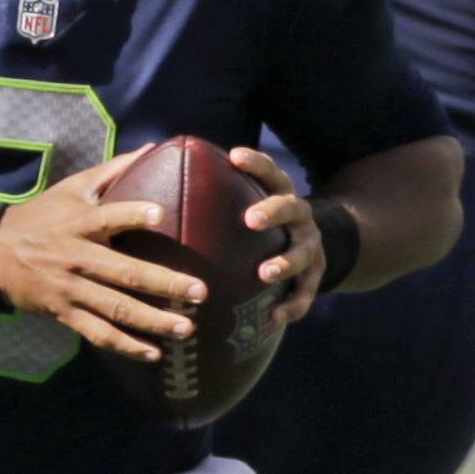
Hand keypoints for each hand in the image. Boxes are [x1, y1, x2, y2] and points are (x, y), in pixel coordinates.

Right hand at [0, 156, 204, 362]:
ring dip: (152, 321)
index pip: (108, 217)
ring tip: (186, 328)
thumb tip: (153, 148)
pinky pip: (98, 333)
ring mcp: (71, 289)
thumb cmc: (41, 216)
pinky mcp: (65, 312)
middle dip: (163, 284)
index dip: (132, 214)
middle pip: (124, 273)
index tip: (159, 214)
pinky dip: (125, 345)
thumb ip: (113, 170)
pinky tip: (153, 353)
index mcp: (79, 224)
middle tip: (199, 292)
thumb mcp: (72, 188)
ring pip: (115, 309)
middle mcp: (77, 258)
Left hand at [232, 145, 321, 325]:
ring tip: (264, 273)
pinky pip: (306, 292)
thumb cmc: (261, 222)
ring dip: (285, 262)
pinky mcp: (315, 275)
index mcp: (280, 193)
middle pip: (291, 207)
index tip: (234, 156)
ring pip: (303, 252)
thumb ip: (216, 192)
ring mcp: (310, 245)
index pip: (270, 172)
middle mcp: (299, 216)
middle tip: (250, 220)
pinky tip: (273, 317)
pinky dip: (292, 305)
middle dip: (272, 211)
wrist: (310, 245)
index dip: (255, 163)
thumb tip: (158, 166)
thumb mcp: (250, 201)